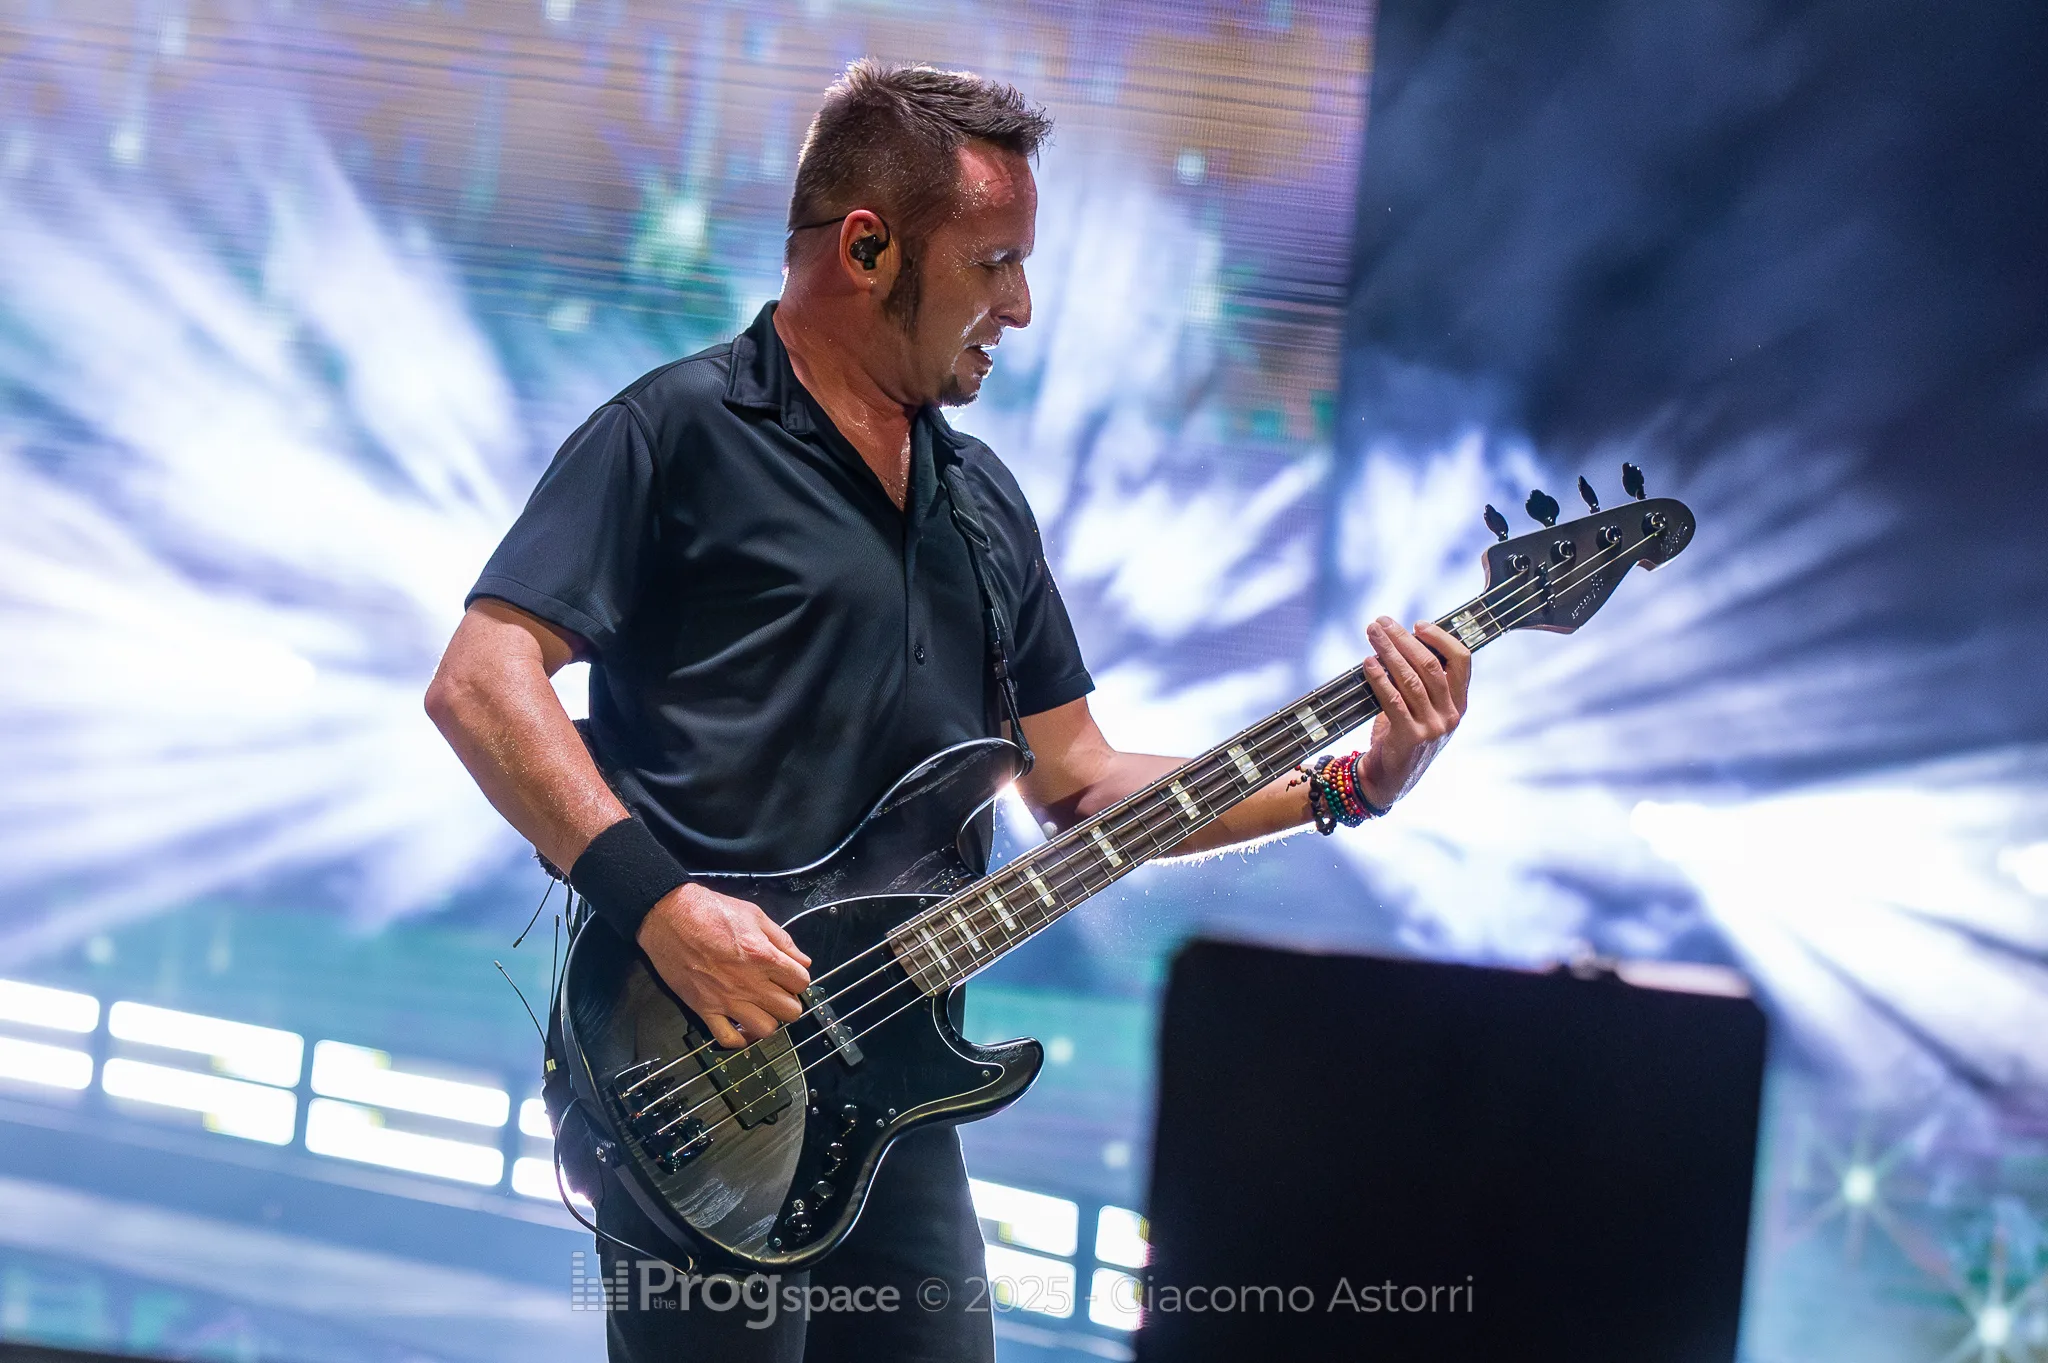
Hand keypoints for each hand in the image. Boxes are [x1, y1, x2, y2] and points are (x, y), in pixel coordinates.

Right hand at [636, 883, 811, 1047]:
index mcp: (763, 956)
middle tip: (777, 991)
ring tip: (760, 1008)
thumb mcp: (754, 914)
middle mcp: (748, 982)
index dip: (798, 978)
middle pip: (790, 1011)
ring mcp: (726, 999)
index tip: (789, 975)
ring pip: (766, 1030)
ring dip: (768, 1020)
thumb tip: (802, 961)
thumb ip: (782, 940)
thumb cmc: (709, 911)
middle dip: (788, 1001)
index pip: (801, 982)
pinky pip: (728, 1039)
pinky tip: (740, 1024)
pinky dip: (738, 1038)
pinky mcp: (704, 1009)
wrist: (669, 916)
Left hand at [1357, 617, 1471, 807]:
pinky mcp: (1410, 738)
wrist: (1386, 780)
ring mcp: (1432, 728)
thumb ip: (1419, 681)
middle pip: (1431, 665)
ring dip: (1389, 652)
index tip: (1418, 624)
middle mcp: (1451, 716)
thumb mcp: (1420, 709)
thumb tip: (1401, 640)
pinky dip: (1379, 678)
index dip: (1441, 638)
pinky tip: (1368, 663)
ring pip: (1411, 680)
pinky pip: (1393, 700)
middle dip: (1404, 639)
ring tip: (1372, 634)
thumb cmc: (1401, 737)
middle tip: (1382, 623)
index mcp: (1459, 704)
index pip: (1461, 661)